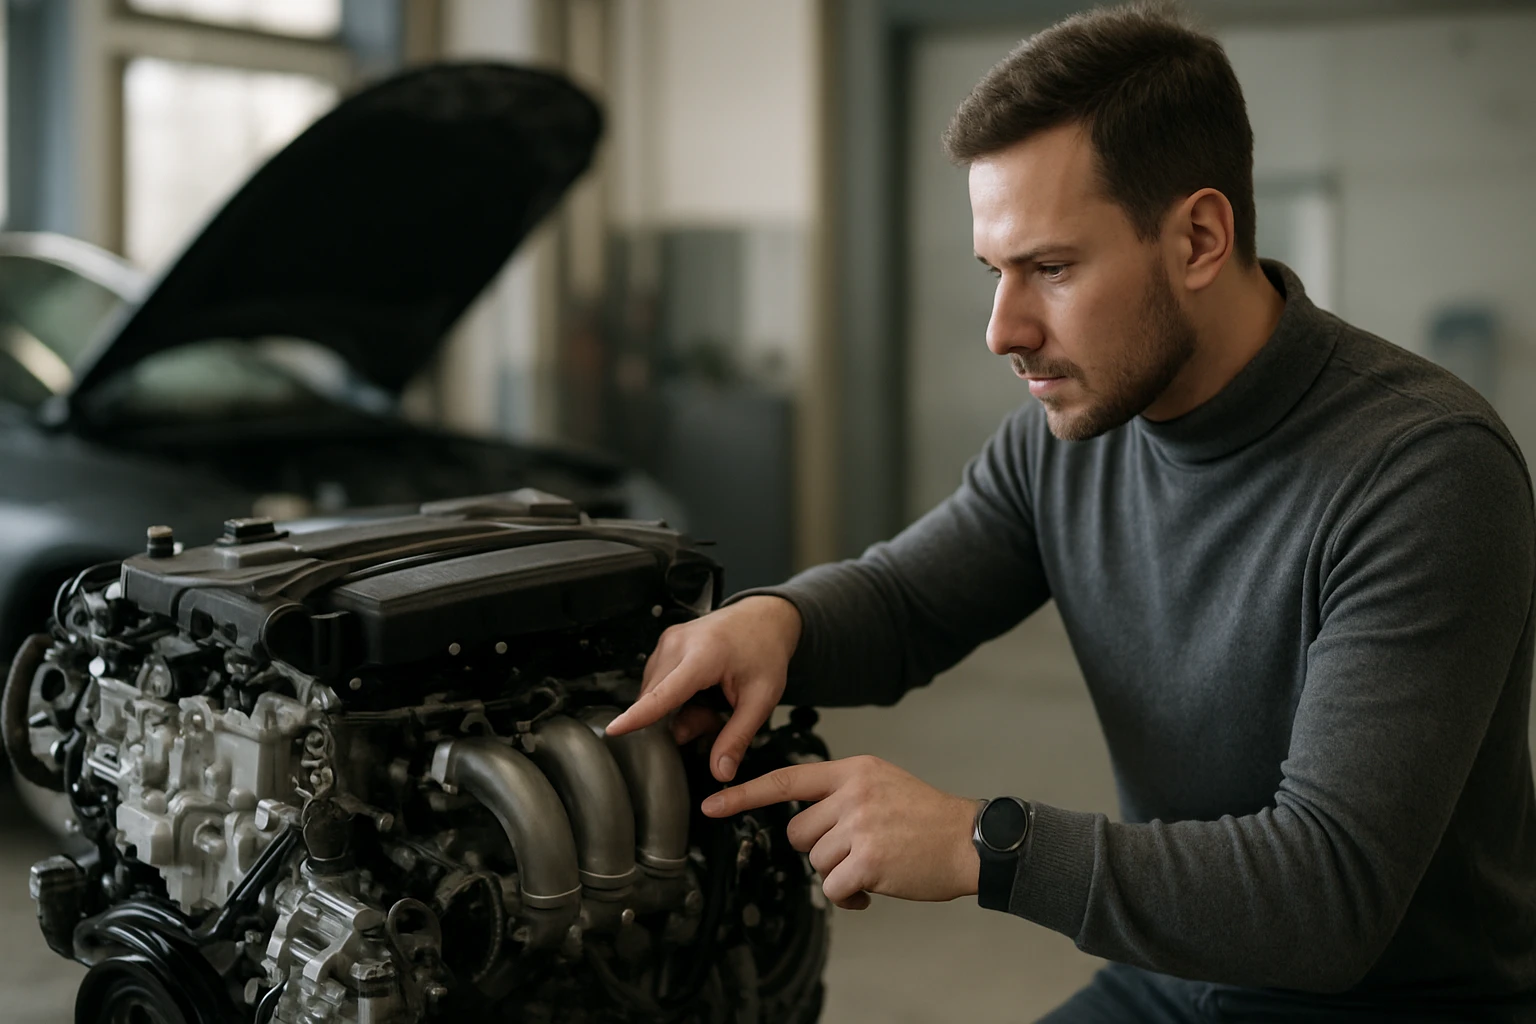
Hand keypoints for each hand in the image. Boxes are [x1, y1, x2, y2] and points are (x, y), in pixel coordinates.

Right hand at [604, 596, 801, 781]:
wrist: (765, 617)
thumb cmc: (765, 652)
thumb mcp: (761, 699)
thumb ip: (738, 737)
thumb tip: (720, 772)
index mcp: (704, 655)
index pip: (664, 693)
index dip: (638, 716)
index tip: (614, 730)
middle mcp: (678, 644)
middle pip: (657, 700)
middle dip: (681, 720)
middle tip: (714, 718)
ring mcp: (668, 641)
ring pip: (654, 693)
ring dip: (677, 709)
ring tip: (710, 701)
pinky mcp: (664, 643)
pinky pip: (657, 682)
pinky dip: (674, 695)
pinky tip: (699, 691)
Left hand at [702, 755, 980, 910]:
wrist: (969, 840)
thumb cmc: (926, 818)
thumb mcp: (882, 783)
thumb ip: (842, 794)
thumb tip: (806, 825)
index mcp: (853, 771)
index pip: (787, 779)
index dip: (745, 793)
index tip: (712, 804)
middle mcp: (852, 793)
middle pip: (798, 831)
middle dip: (819, 848)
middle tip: (854, 849)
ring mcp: (859, 825)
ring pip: (815, 861)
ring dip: (838, 873)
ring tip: (873, 865)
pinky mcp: (868, 859)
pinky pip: (832, 887)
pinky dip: (848, 895)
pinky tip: (871, 887)